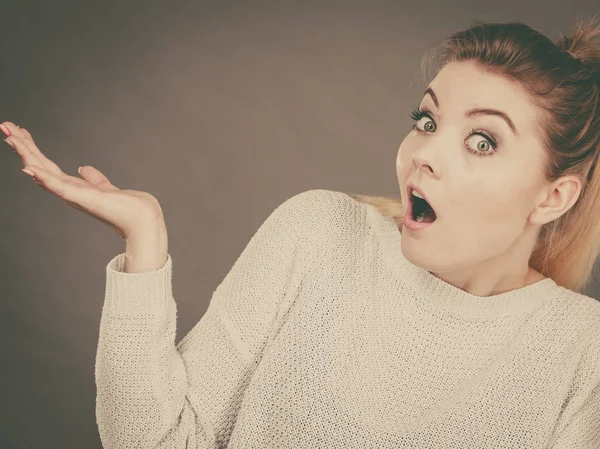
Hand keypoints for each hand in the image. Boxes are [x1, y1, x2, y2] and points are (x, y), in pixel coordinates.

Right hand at [2, 121, 165, 240]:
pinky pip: (59, 187)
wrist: (141, 218)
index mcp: (73, 187)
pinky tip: (29, 169)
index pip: (46, 164)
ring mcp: (74, 195)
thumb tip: (84, 168)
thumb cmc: (125, 206)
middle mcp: (69, 191)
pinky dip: (44, 179)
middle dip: (22, 146)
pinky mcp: (83, 199)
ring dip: (26, 155)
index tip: (18, 131)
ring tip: (10, 138)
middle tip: (4, 126)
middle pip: (40, 165)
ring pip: (43, 172)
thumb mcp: (105, 187)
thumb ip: (94, 178)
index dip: (31, 148)